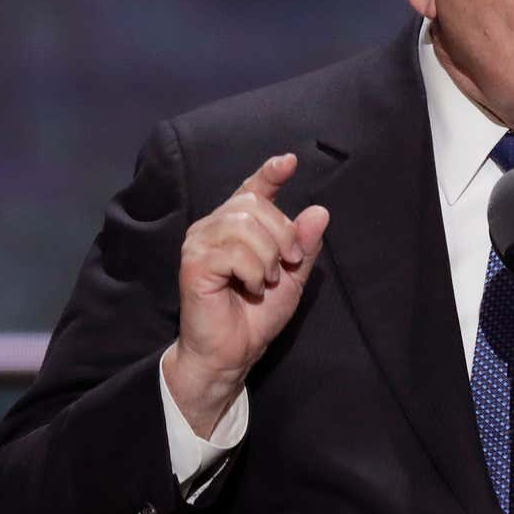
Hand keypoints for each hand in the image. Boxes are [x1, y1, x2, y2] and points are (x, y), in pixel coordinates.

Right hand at [163, 153, 329, 435]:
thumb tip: (320, 211)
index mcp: (236, 226)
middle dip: (282, 235)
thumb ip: (304, 244)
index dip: (270, 173)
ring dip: (268, 256)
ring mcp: (199, 242)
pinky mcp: (194, 263)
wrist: (233, 352)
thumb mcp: (293, 277)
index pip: (252, 189)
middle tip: (287, 265)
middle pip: (254, 205)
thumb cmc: (257, 314)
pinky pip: (234, 251)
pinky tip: (250, 287)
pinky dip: (253, 271)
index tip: (290, 161)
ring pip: (245, 224)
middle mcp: (213, 227)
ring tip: (265, 281)